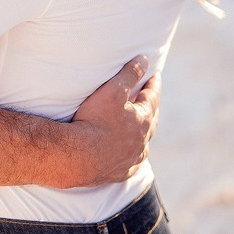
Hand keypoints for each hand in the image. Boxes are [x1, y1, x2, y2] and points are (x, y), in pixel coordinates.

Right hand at [70, 57, 159, 185]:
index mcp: (142, 120)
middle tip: (149, 100)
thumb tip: (144, 60)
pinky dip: (132, 158)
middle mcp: (141, 141)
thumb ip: (130, 74)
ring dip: (143, 135)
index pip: (152, 97)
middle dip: (151, 108)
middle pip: (151, 121)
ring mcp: (131, 158)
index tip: (155, 75)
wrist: (78, 156)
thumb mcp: (113, 90)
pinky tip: (129, 158)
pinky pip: (131, 165)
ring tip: (140, 130)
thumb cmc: (94, 120)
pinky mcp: (119, 172)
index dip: (153, 85)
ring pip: (143, 145)